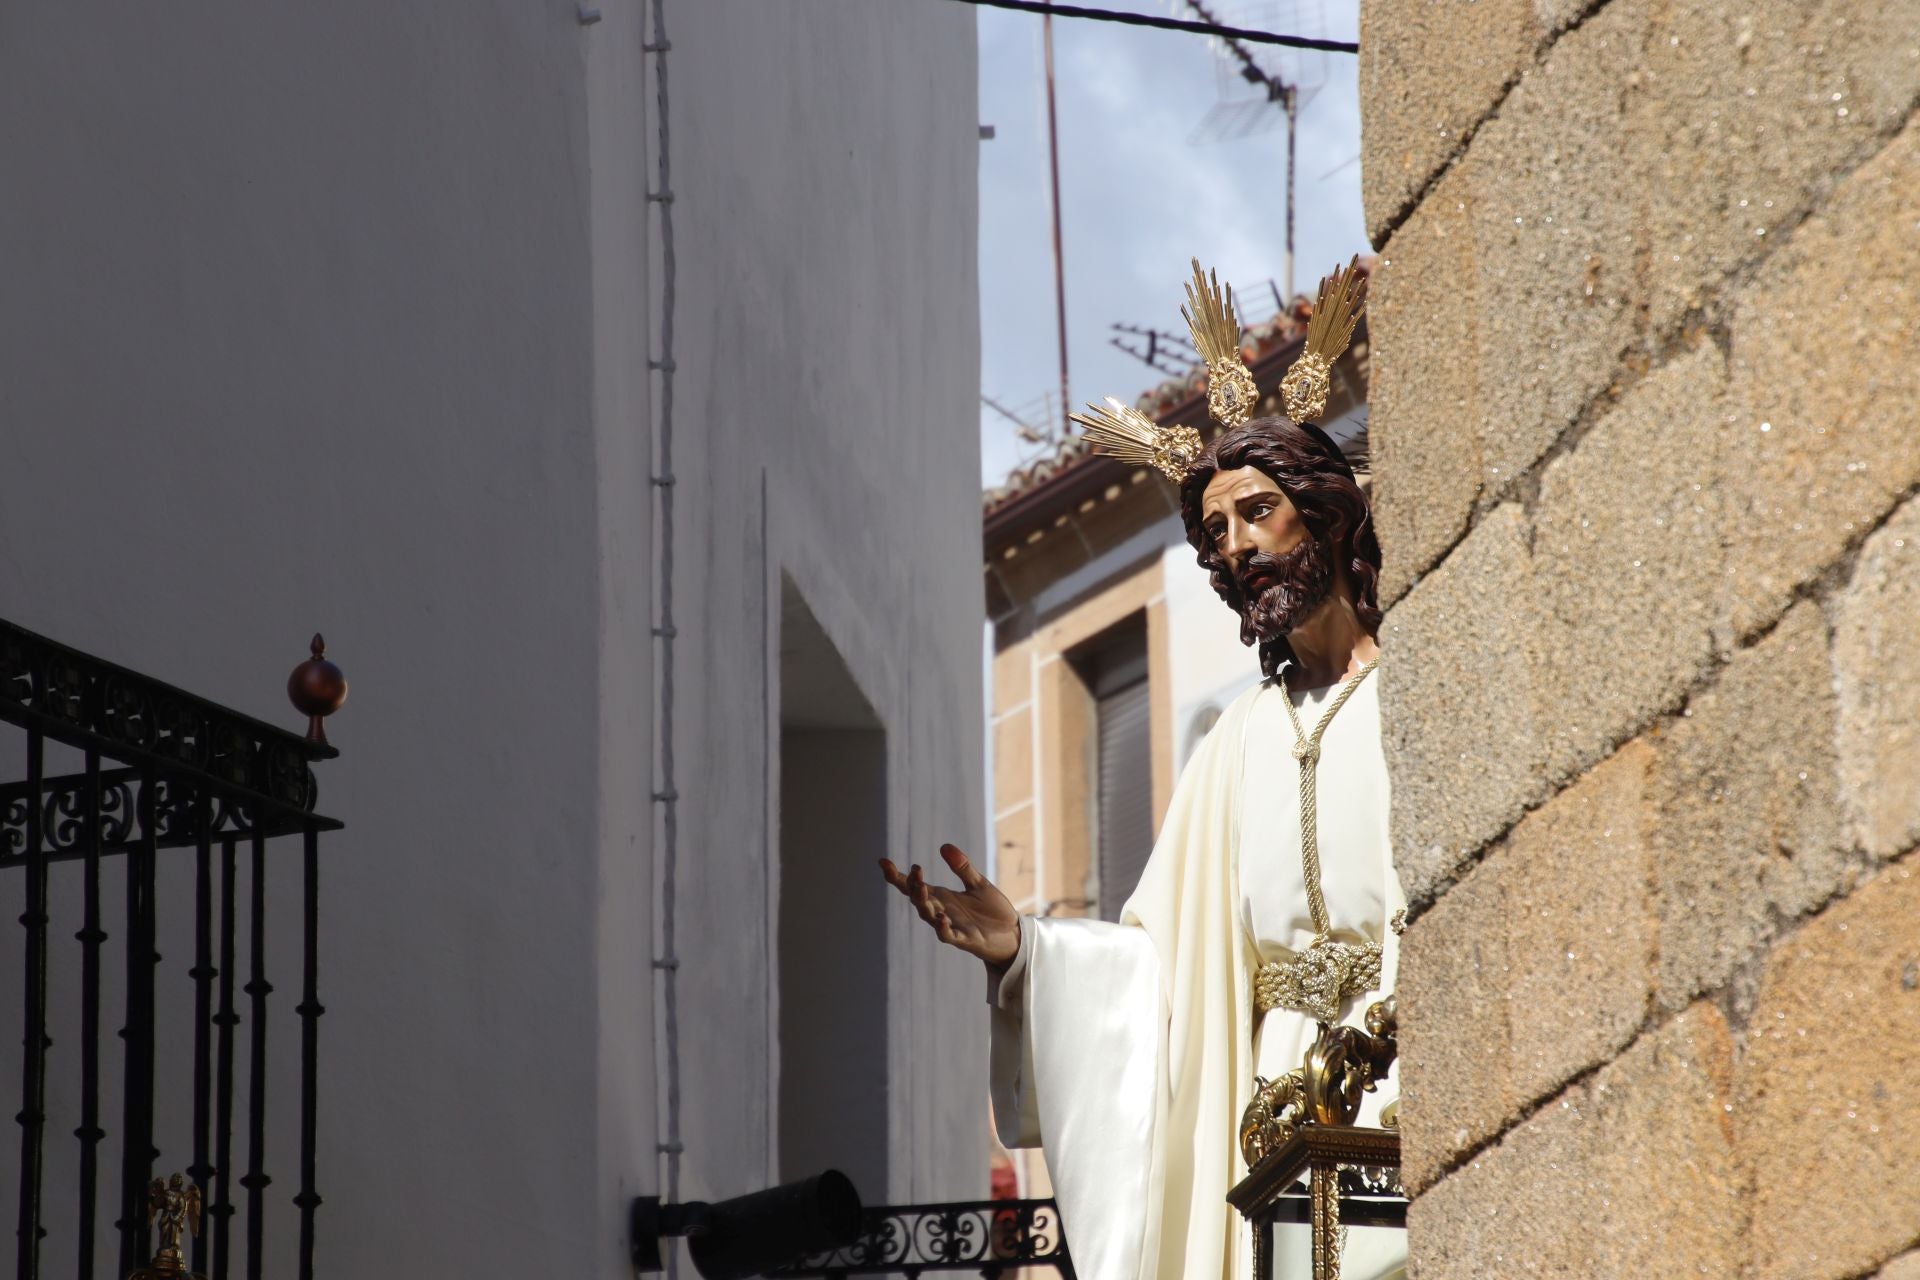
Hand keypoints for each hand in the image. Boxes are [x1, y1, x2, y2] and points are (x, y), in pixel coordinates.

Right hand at [879, 843, 1019, 968]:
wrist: (1013, 935)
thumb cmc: (993, 911)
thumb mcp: (978, 884)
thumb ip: (962, 867)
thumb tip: (944, 846)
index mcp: (942, 897)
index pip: (914, 886)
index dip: (897, 876)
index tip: (883, 862)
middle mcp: (941, 911)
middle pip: (918, 899)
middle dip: (913, 886)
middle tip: (915, 871)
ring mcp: (951, 926)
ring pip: (929, 916)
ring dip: (924, 903)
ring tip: (922, 887)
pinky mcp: (965, 939)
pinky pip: (949, 935)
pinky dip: (943, 928)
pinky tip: (941, 919)